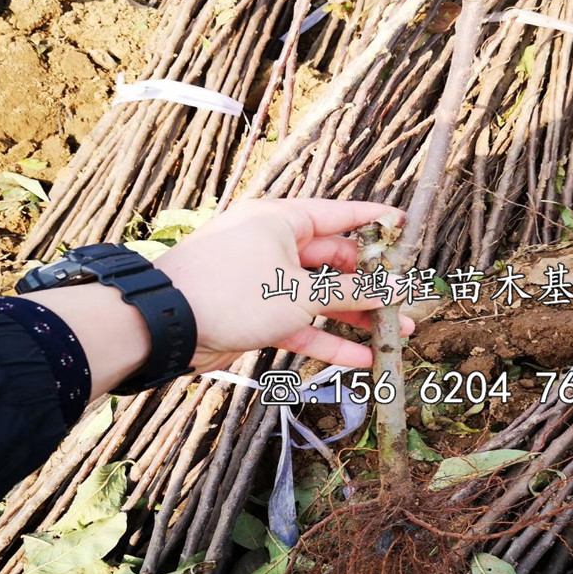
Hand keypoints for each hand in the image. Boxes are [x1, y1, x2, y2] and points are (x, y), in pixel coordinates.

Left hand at [31, 199, 414, 399]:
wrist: (166, 326)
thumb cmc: (233, 293)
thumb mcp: (300, 293)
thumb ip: (351, 294)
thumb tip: (395, 290)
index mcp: (282, 221)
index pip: (340, 215)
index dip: (375, 222)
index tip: (406, 228)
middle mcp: (274, 246)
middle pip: (334, 262)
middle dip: (370, 284)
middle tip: (406, 299)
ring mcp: (265, 282)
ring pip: (320, 298)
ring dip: (356, 317)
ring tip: (395, 334)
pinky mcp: (257, 315)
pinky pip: (301, 325)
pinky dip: (327, 340)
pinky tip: (360, 358)